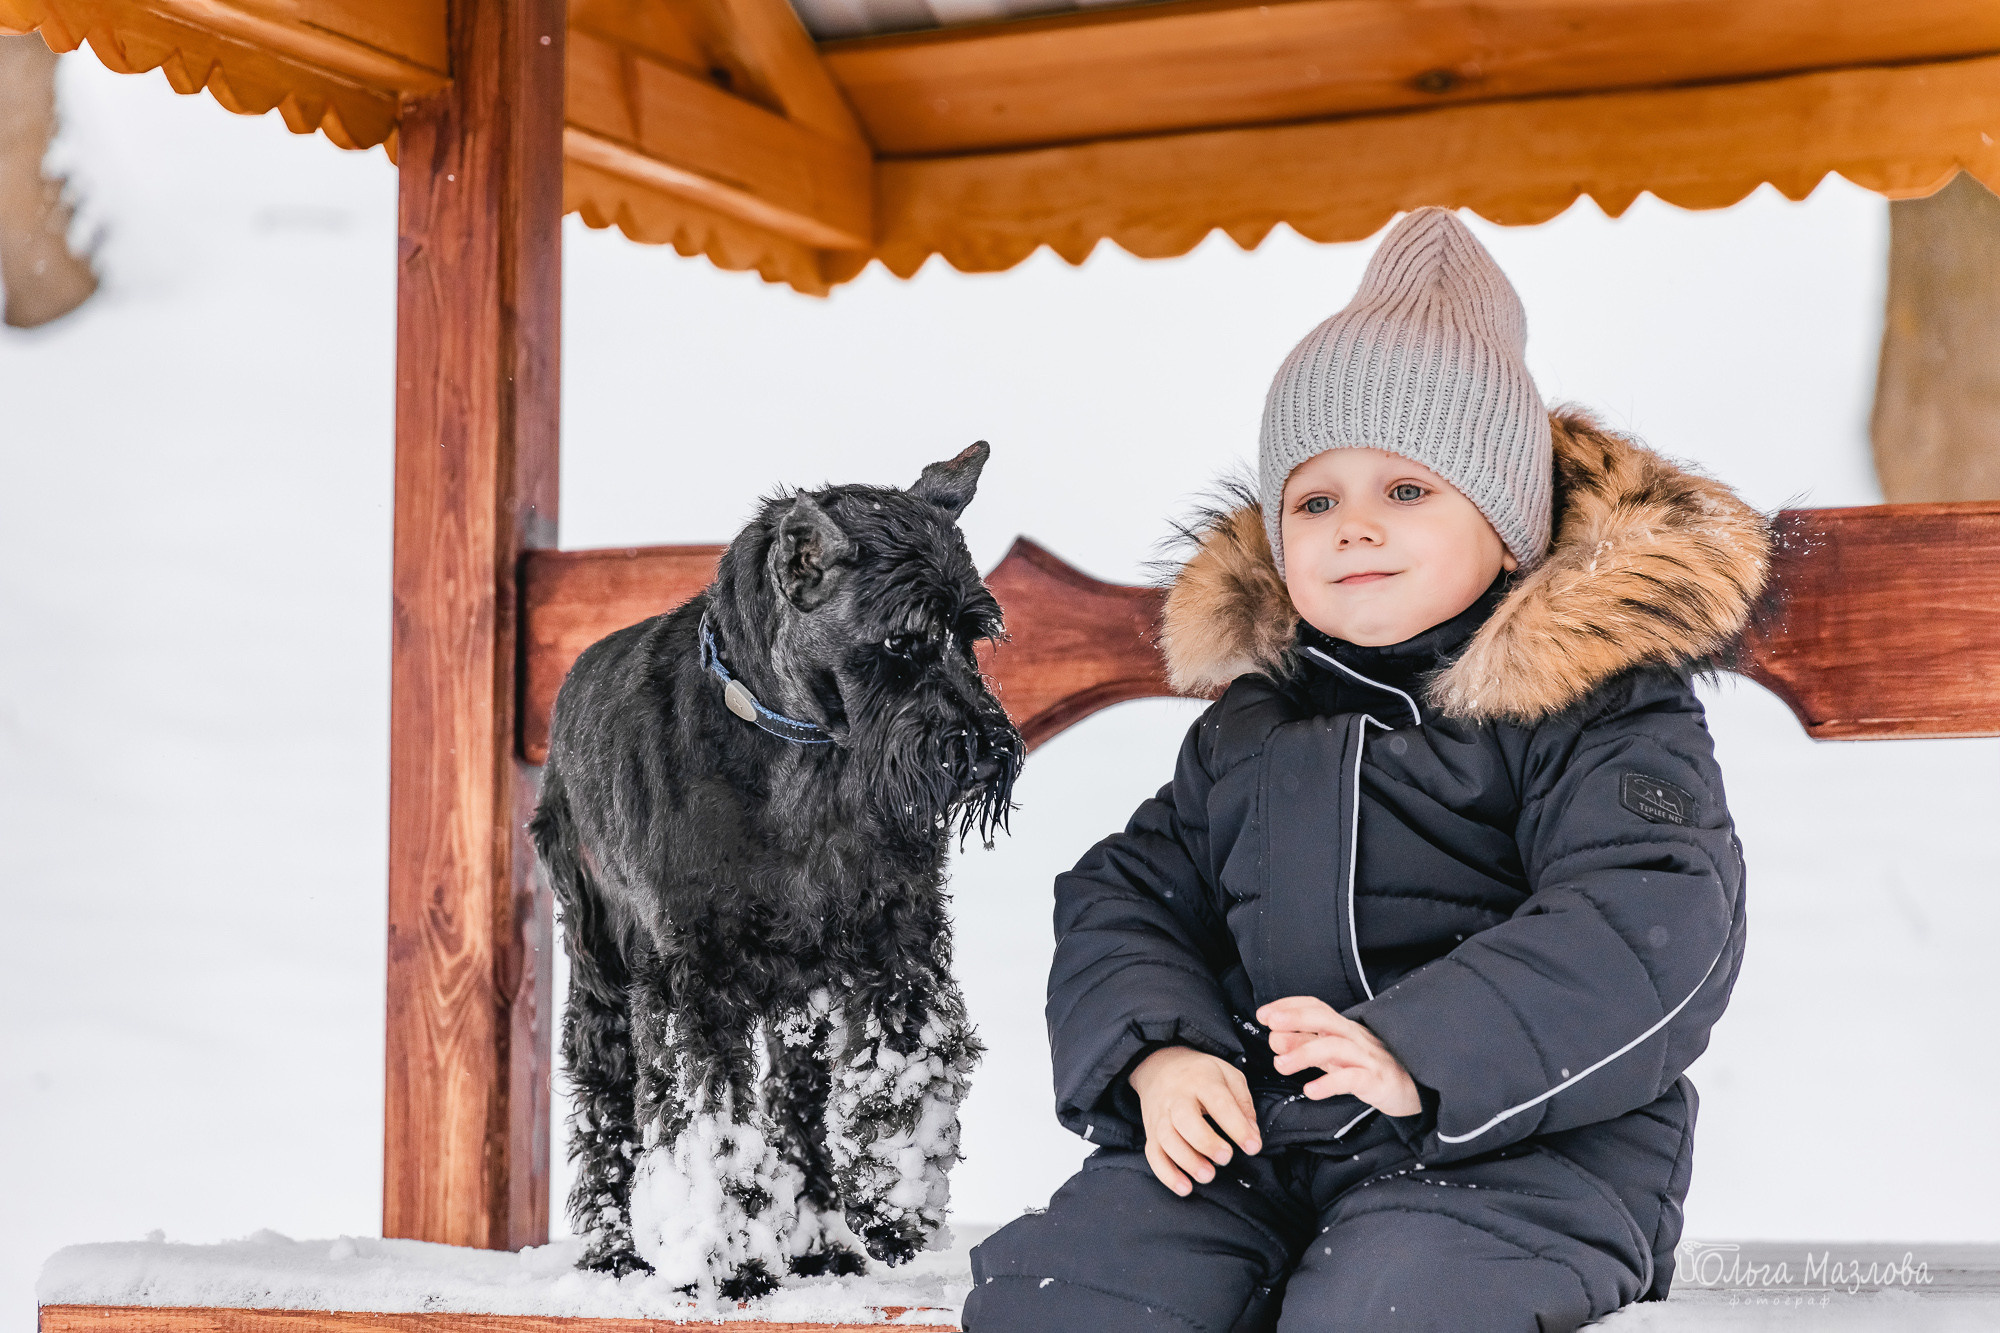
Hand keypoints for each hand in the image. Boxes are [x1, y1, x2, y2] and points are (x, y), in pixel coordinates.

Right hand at [1126, 1046, 1261, 1196]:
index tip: (1253, 1146)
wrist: (1158, 1064)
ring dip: (1187, 1161)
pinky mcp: (1151, 1133)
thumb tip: (1252, 1135)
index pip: (1219, 1103)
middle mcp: (1177, 1098)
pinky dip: (1166, 1174)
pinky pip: (1153, 1156)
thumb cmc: (1200, 1074)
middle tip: (1226, 1158)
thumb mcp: (1228, 1075)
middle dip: (1206, 1142)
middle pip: (1185, 1120)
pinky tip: (1185, 1187)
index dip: (1237, 1127)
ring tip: (1208, 1175)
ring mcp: (1160, 1117)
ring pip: (1167, 1140)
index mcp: (1201, 1081)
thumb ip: (1243, 1104)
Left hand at [1258, 996, 1421, 1116]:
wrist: (1413, 1088)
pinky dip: (1329, 1083)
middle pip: (1323, 1018)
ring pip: (1334, 1047)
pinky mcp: (1376, 1081)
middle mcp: (1354, 1037)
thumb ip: (1308, 1046)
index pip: (1315, 1006)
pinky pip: (1352, 1079)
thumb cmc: (1368, 1068)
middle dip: (1295, 1018)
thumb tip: (1275, 1037)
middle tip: (1270, 1026)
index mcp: (1343, 1028)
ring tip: (1280, 1065)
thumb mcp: (1335, 1055)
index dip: (1289, 1006)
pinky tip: (1310, 1090)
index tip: (1263, 1014)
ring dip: (1304, 1053)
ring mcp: (1366, 1057)